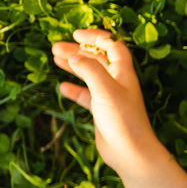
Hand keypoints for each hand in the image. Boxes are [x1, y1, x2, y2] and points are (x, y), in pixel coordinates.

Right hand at [51, 29, 164, 177]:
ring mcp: (111, 98)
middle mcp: (119, 83)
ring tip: (55, 59)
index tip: (76, 34)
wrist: (131, 153)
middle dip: (79, 51)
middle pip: (98, 60)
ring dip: (75, 67)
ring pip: (91, 76)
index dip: (96, 38)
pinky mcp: (103, 112)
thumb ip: (90, 70)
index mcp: (124, 74)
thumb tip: (76, 55)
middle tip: (55, 47)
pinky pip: (87, 96)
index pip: (113, 46)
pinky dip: (75, 90)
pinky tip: (62, 87)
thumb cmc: (122, 120)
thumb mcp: (105, 90)